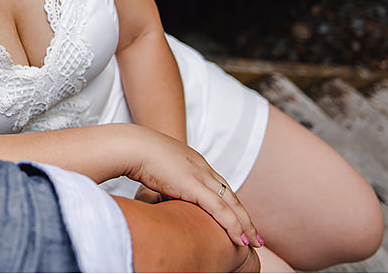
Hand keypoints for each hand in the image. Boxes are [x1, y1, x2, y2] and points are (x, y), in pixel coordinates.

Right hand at [118, 124, 260, 248]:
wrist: (132, 145)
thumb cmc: (135, 154)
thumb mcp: (155, 168)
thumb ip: (162, 182)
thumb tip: (157, 197)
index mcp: (193, 162)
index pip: (219, 186)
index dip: (230, 204)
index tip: (238, 218)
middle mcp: (202, 167)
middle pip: (230, 195)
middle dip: (244, 216)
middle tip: (255, 235)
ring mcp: (200, 175)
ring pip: (231, 204)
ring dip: (244, 224)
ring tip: (253, 241)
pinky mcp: (194, 185)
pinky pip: (220, 209)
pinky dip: (232, 224)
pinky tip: (240, 238)